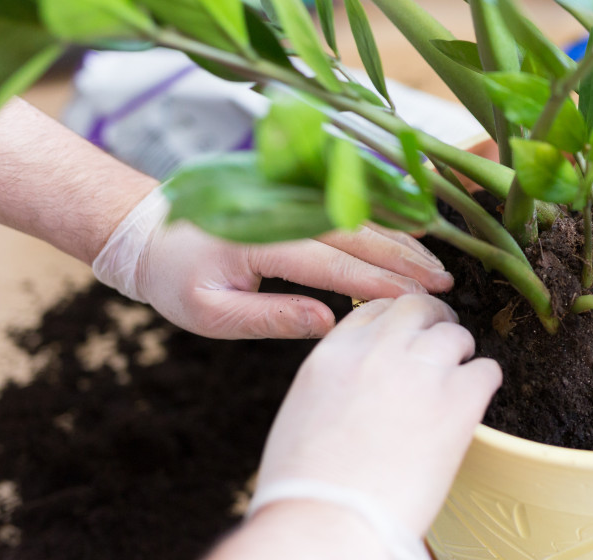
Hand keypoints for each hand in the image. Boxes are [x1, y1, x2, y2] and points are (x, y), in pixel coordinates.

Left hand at [93, 187, 453, 338]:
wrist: (146, 230)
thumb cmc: (176, 279)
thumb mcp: (210, 314)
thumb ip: (270, 318)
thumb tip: (328, 323)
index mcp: (264, 242)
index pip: (335, 265)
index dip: (381, 284)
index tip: (419, 301)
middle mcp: (285, 214)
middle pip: (360, 236)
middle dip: (406, 261)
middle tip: (446, 285)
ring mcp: (292, 202)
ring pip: (360, 220)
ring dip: (402, 242)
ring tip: (438, 266)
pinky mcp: (296, 201)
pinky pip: (348, 212)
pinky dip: (384, 225)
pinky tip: (410, 237)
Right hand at [254, 294, 501, 535]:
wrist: (329, 522)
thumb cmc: (306, 488)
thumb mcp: (304, 412)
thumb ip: (337, 383)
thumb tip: (360, 387)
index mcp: (334, 353)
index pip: (373, 309)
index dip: (395, 320)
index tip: (406, 336)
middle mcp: (379, 349)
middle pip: (416, 306)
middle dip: (433, 319)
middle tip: (444, 338)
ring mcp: (421, 370)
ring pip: (455, 333)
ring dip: (460, 352)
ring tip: (458, 377)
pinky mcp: (458, 399)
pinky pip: (486, 371)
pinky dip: (484, 383)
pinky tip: (474, 404)